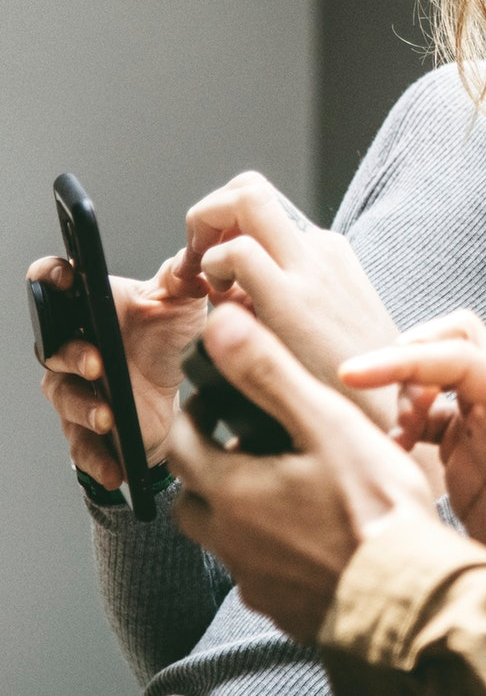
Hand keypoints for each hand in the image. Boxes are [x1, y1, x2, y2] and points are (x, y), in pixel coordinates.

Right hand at [33, 249, 208, 483]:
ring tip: (108, 416)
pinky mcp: (88, 429)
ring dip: (83, 407)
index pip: (55, 285)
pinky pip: (81, 447)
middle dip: (71, 353)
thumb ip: (184, 278)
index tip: (63, 277)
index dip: (50, 277)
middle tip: (98, 362)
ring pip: (64, 397)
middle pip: (52, 345)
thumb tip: (193, 260)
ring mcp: (79, 389)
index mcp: (93, 309)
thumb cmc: (170, 341)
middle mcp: (77, 346)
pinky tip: (115, 466)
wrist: (179, 397)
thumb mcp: (183, 304)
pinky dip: (97, 458)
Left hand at [168, 303, 439, 643]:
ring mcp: (258, 578)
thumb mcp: (325, 423)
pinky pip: (260, 572)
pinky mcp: (287, 606)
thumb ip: (269, 374)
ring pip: (225, 539)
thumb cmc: (373, 507)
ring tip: (279, 485)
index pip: (181, 448)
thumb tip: (222, 324)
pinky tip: (309, 532)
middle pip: (192, 498)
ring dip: (237, 511)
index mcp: (233, 492)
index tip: (210, 400)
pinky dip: (270, 548)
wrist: (406, 591)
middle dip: (206, 466)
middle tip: (238, 442)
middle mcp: (232, 541)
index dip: (192, 417)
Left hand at [184, 171, 400, 421]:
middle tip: (197, 259)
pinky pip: (235, 251)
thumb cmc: (360, 389)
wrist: (396, 418)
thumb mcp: (336, 331)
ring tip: (203, 281)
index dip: (225, 230)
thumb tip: (244, 299)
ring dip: (204, 230)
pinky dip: (210, 267)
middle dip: (208, 213)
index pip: (264, 212)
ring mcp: (310, 269)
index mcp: (331, 258)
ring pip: (243, 198)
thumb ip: (296, 304)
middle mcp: (322, 251)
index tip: (212, 272)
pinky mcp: (294, 299)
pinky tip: (218, 305)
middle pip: (251, 188)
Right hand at [340, 309, 485, 563]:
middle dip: (407, 361)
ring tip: (396, 440)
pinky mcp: (467, 462)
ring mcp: (485, 432)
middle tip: (395, 418)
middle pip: (451, 346)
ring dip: (404, 391)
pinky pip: (428, 422)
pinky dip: (403, 424)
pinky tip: (393, 455)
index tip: (357, 373)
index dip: (407, 358)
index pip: (461, 356)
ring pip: (435, 379)